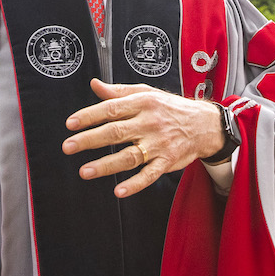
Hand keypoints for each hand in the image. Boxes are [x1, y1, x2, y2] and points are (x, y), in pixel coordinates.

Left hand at [63, 79, 223, 197]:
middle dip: (89, 140)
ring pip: (129, 156)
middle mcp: (150, 122)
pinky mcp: (168, 161)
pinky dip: (135, 184)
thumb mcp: (147, 93)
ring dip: (106, 165)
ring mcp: (159, 144)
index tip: (70, 124)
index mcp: (142, 103)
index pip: (111, 108)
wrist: (206, 124)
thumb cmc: (170, 107)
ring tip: (84, 171)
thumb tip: (94, 85)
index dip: (89, 116)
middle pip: (116, 132)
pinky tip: (119, 190)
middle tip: (68, 147)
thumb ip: (119, 92)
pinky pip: (149, 175)